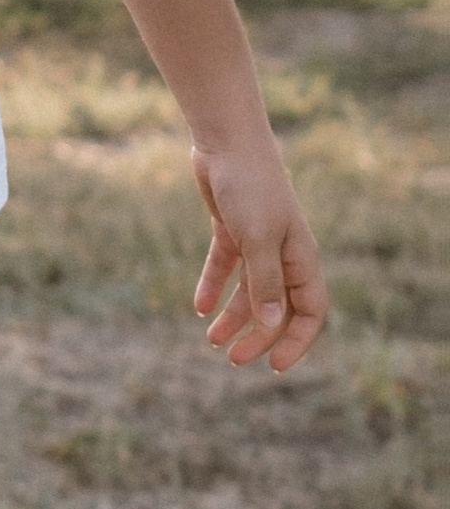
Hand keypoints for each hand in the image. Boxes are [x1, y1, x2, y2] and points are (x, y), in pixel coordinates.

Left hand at [190, 133, 326, 372]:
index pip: (310, 310)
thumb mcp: (258, 238)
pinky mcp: (231, 228)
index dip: (296, 340)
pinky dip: (212, 286)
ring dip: (233, 316)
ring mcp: (257, 240)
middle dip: (258, 335)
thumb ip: (265, 281)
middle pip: (277, 306)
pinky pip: (224, 266)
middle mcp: (283, 252)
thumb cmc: (250, 186)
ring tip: (211, 340)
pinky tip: (198, 307)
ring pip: (249, 290)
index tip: (275, 366)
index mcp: (301, 257)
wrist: (227, 141)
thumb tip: (272, 323)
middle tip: (231, 358)